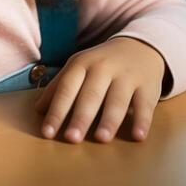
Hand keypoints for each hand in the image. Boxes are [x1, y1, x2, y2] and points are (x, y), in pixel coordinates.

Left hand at [33, 37, 167, 143]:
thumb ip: (58, 87)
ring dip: (109, 120)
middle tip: (71, 138)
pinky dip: (142, 121)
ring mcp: (127, 76)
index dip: (56, 111)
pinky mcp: (148, 85)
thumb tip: (38, 110)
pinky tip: (137, 137)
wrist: (140, 46)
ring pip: (117, 100)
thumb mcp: (78, 67)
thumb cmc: (101, 64)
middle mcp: (104, 68)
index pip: (66, 89)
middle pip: (91, 95)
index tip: (47, 133)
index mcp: (82, 64)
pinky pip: (144, 105)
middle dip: (80, 117)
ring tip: (101, 139)